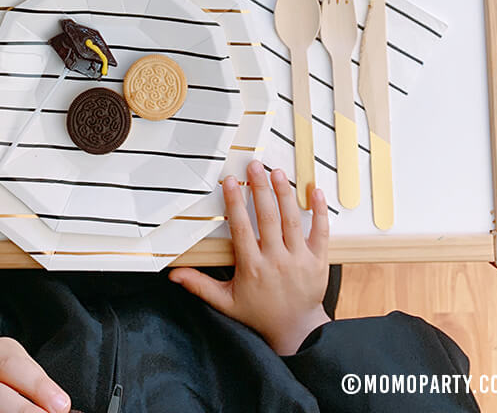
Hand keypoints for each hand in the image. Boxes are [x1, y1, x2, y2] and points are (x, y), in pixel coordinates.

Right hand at [169, 160, 330, 354]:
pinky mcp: (318, 261)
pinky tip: (316, 191)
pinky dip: (320, 211)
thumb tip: (174, 275)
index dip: (234, 203)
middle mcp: (276, 260)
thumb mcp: (226, 302)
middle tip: (255, 165)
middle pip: (268, 218)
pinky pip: (321, 232)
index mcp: (253, 268)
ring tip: (277, 172)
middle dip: (260, 188)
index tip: (229, 181)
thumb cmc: (260, 314)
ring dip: (284, 193)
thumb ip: (201, 286)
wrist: (296, 331)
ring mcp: (299, 259)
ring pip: (292, 220)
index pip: (242, 229)